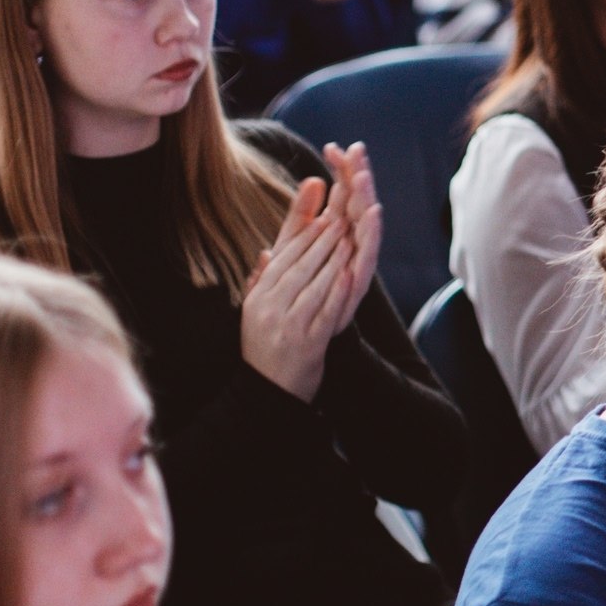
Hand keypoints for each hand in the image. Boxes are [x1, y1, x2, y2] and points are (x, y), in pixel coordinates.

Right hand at [239, 177, 350, 401]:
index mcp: (258, 296)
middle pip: (298, 264)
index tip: (320, 213)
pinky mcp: (307, 342)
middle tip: (341, 214)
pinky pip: (325, 310)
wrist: (267, 392)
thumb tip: (267, 251)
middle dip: (321, 238)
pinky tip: (350, 272)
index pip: (282, 257)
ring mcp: (287, 324)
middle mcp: (269, 307)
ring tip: (350, 236)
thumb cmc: (265, 348)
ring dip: (333, 257)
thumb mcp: (256, 311)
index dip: (302, 232)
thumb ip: (262, 281)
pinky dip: (337, 290)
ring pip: (313, 282)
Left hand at [314, 142, 383, 335]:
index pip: (342, 196)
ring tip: (364, 178)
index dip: (341, 172)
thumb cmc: (298, 297)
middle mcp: (352, 248)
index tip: (334, 146)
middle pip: (358, 205)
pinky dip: (371, 236)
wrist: (295, 346)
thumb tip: (312, 180)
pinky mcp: (356, 285)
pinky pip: (366, 258)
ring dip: (367, 202)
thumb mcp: (294, 249)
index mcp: (337, 237)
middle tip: (357, 152)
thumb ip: (303, 217)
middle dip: (358, 178)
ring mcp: (356, 266)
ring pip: (365, 228)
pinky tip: (373, 214)